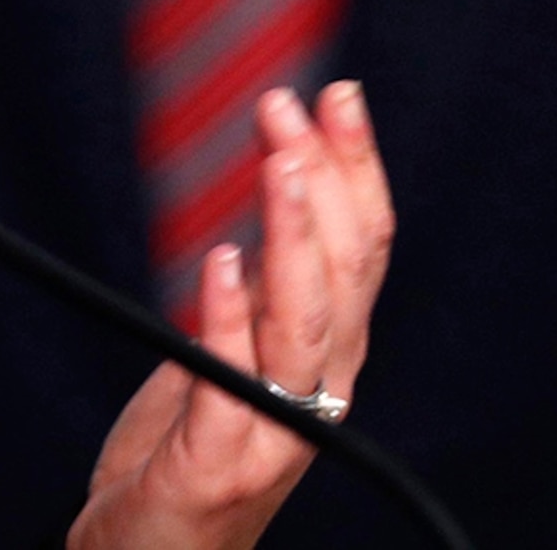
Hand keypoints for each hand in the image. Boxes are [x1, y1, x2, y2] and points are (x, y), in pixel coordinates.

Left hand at [67, 81, 395, 549]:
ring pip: (304, 324)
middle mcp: (318, 389)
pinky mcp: (215, 462)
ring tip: (279, 163)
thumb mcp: (237, 350)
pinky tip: (220, 262)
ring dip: (294, 236)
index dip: (356, 170)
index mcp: (329, 356)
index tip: (338, 95)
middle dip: (324, 181)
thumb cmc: (193, 449)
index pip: (363, 250)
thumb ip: (266, 283)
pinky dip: (228, 318)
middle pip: (344, 275)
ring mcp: (273, 429)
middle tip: (291, 107)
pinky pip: (228, 383)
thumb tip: (283, 182)